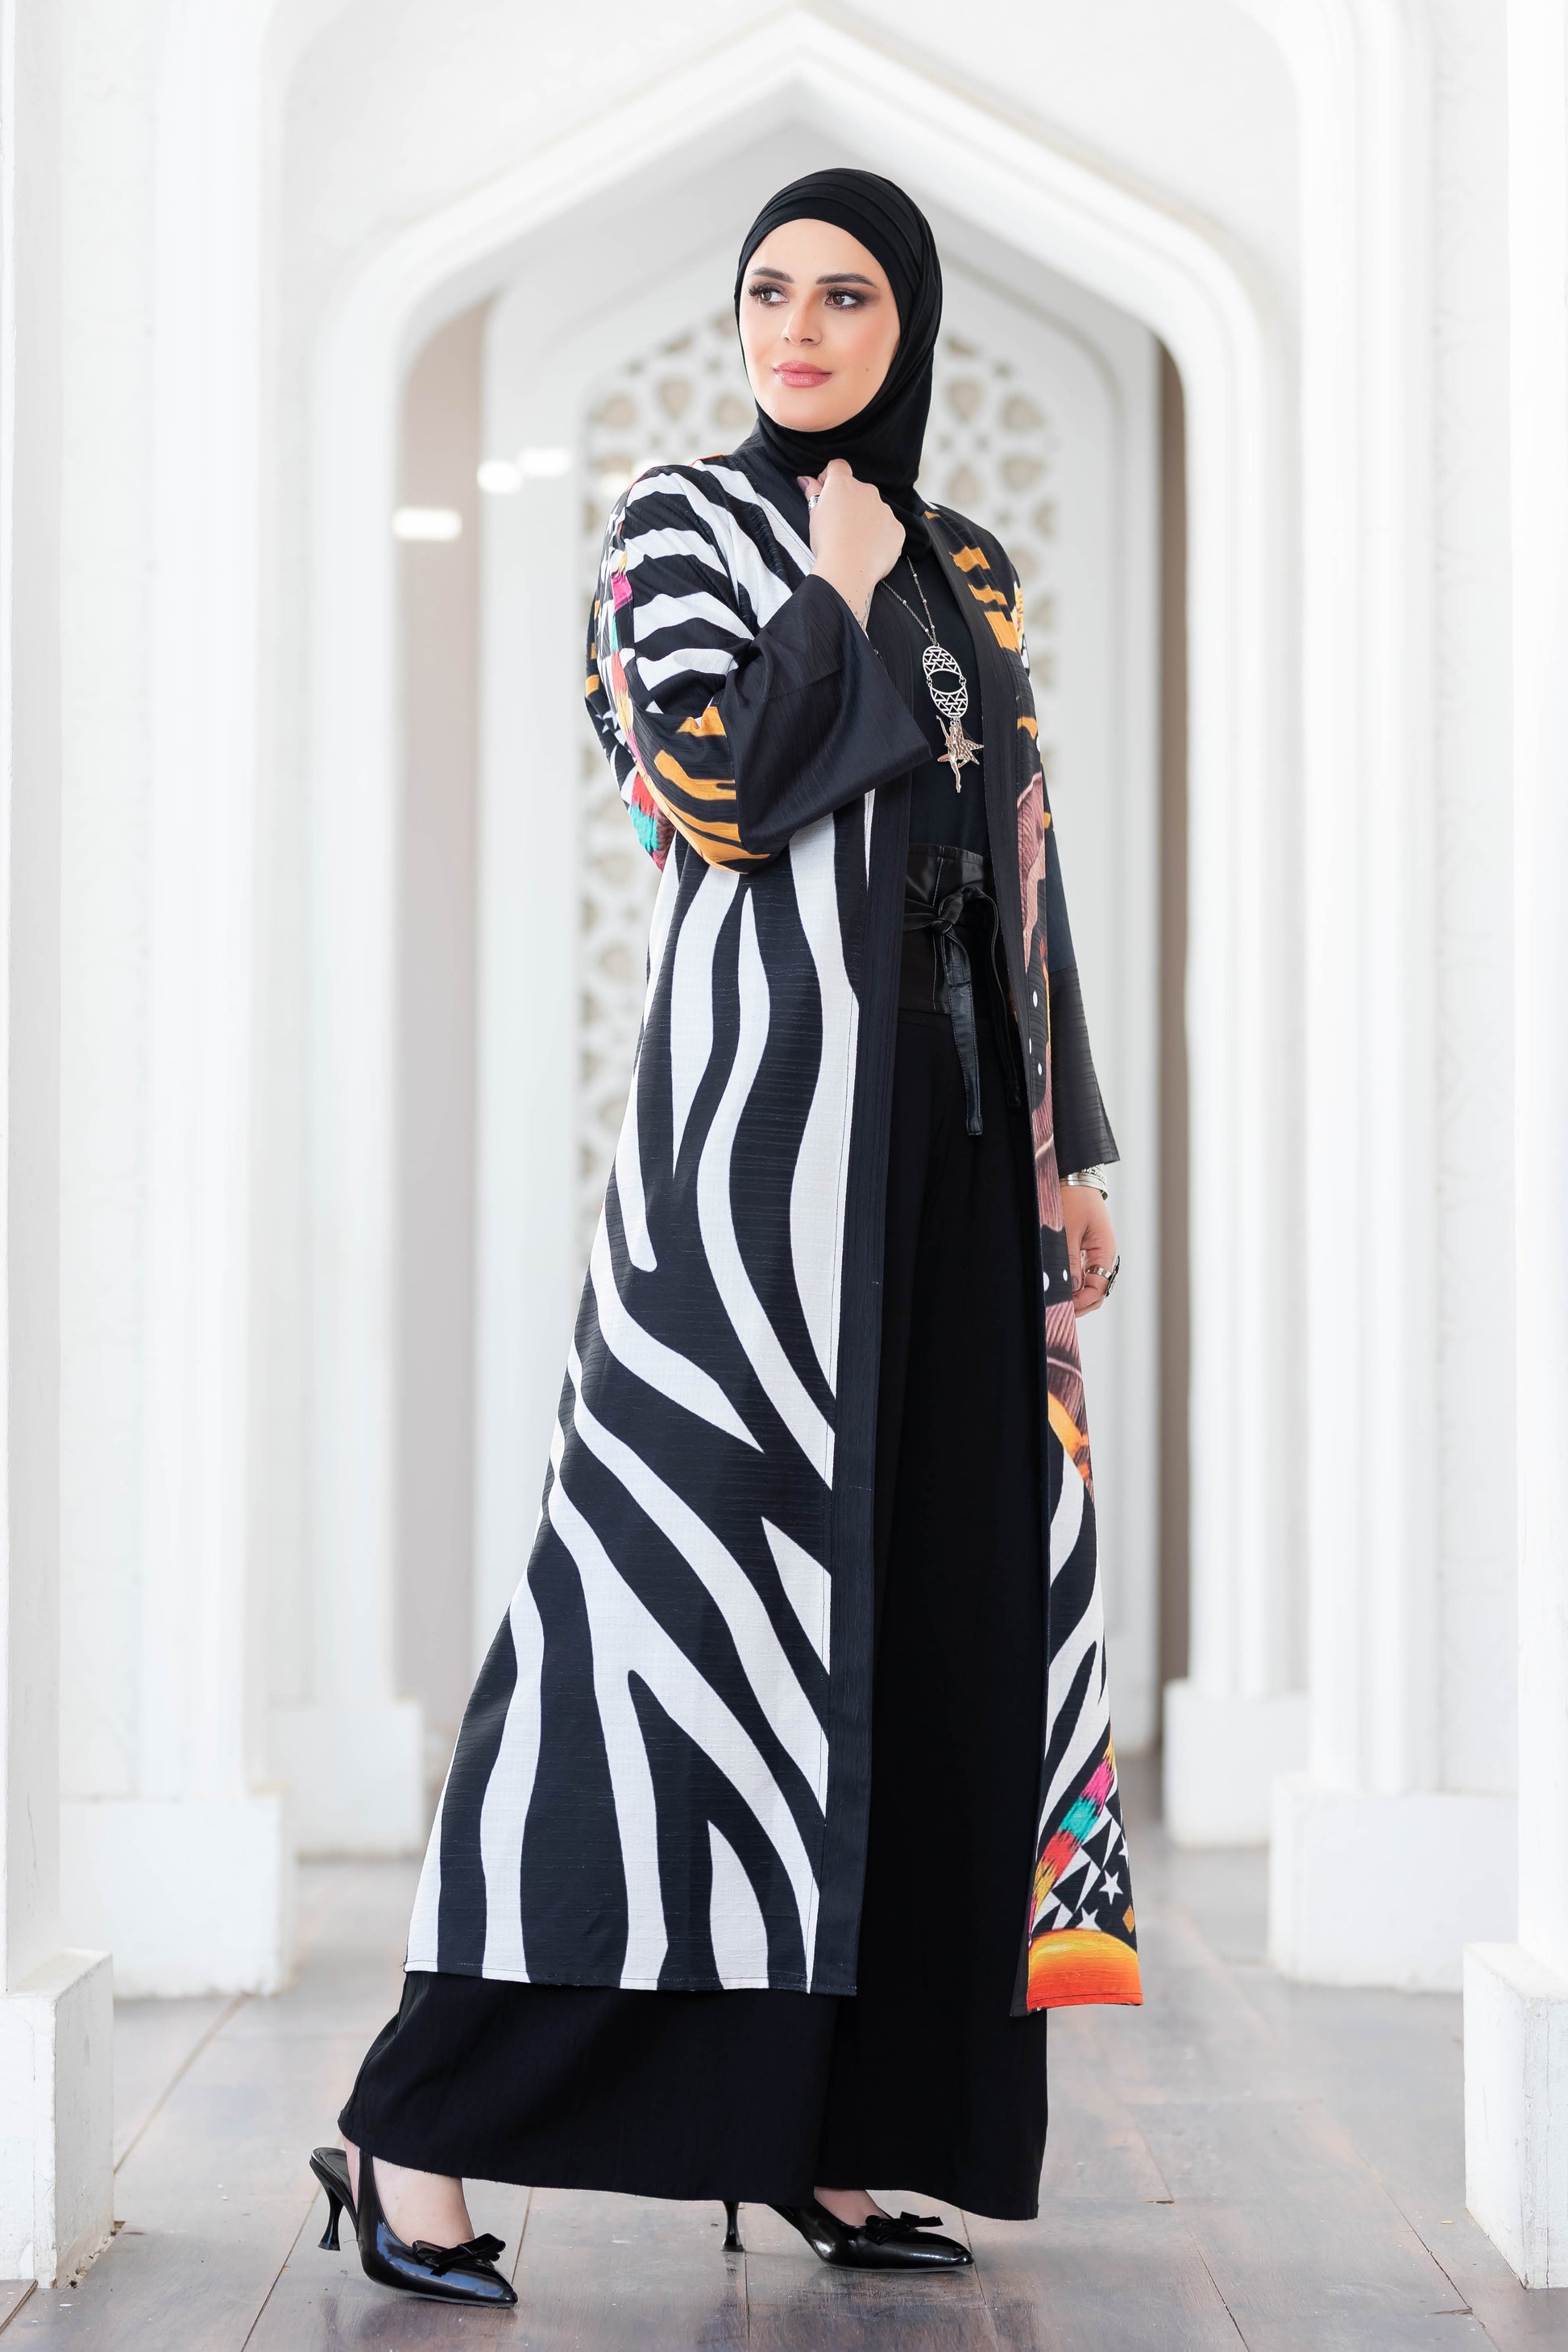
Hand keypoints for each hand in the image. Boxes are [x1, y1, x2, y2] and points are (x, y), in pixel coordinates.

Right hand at [797, 459, 903, 627]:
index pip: (837, 467)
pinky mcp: (897, 528)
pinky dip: (880, 536)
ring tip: (855, 541)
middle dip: (849, 503)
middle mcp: (867, 491)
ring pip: (874, 510)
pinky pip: (888, 528)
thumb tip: (806, 480)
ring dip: (866, 520)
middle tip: (839, 526)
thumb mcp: (814, 515)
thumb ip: (812, 493)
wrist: (848, 570)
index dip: (830, 478)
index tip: (825, 493)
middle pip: (857, 490)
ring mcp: (885, 509)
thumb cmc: (828, 543)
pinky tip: (869, 550)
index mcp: (843, 484)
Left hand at [1062, 1187, 1116, 1316]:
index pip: (1099, 1288)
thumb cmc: (1074, 1198)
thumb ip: (1071, 1261)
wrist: (1074, 1176)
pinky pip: (1082, 1272)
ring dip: (1075, 1294)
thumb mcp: (1069, 1230)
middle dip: (1080, 1303)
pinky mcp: (1085, 1248)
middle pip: (1096, 1290)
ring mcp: (1095, 1252)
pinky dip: (1072, 1282)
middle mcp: (1103, 1254)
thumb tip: (1073, 1289)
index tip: (1064, 1308)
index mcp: (1105, 1251)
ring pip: (1089, 1283)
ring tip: (1056, 1300)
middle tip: (1058, 1310)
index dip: (1083, 1302)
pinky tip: (1059, 1286)